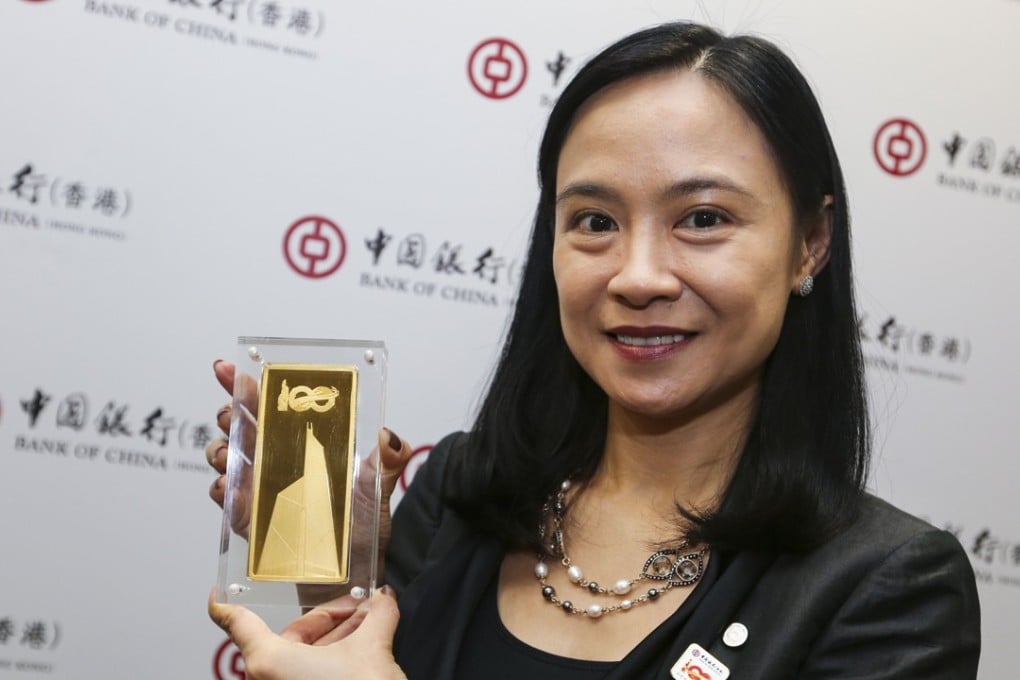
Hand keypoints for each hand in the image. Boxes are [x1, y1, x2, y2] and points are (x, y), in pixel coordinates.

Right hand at [204, 361, 414, 568]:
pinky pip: (227, 502)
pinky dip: (224, 491)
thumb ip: (388, 461)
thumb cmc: (364, 531)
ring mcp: (261, 490)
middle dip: (228, 413)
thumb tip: (389, 436)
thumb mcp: (380, 489)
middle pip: (242, 425)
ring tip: (228, 454)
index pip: (274, 406)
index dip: (249, 385)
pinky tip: (230, 488)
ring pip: (228, 458)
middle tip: (230, 414)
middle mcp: (279, 462)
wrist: (350, 579)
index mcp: (306, 444)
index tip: (232, 368)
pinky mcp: (250, 522)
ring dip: (220, 450)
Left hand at [210, 587, 406, 679]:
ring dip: (336, 638)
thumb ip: (379, 615)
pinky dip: (331, 660)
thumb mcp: (374, 650)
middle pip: (290, 635)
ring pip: (303, 657)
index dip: (226, 604)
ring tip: (367, 626)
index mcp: (269, 661)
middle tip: (355, 607)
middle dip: (328, 618)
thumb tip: (384, 600)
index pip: (237, 623)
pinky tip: (360, 651)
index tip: (219, 595)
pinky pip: (308, 675)